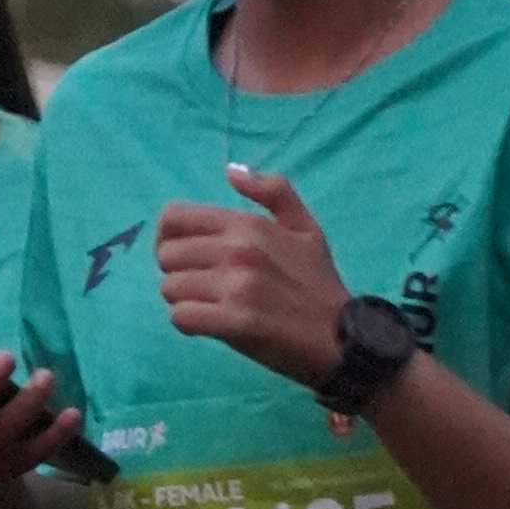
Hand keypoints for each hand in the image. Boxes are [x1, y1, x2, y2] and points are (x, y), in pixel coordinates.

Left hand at [152, 164, 348, 394]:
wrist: (343, 338)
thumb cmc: (319, 284)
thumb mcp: (305, 228)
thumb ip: (273, 192)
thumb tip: (231, 170)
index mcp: (248, 224)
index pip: (174, 217)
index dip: (169, 238)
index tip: (187, 256)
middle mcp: (238, 250)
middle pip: (166, 256)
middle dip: (179, 273)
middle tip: (205, 287)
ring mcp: (236, 286)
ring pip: (170, 288)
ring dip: (185, 301)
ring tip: (211, 307)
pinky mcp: (235, 322)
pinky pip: (181, 317)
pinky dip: (189, 324)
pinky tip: (210, 325)